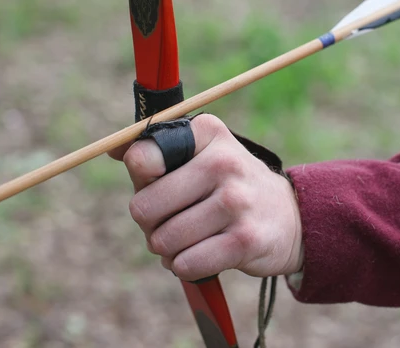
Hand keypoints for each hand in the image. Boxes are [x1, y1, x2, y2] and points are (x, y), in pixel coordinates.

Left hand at [109, 114, 303, 281]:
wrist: (289, 217)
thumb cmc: (228, 185)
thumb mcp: (200, 154)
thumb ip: (154, 150)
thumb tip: (110, 149)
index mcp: (207, 133)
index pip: (142, 158)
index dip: (142, 180)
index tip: (159, 182)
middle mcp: (223, 162)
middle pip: (143, 207)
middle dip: (150, 223)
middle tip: (171, 220)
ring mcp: (236, 201)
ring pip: (163, 240)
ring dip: (167, 249)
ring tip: (188, 239)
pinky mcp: (245, 240)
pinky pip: (185, 264)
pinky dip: (184, 266)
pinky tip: (201, 254)